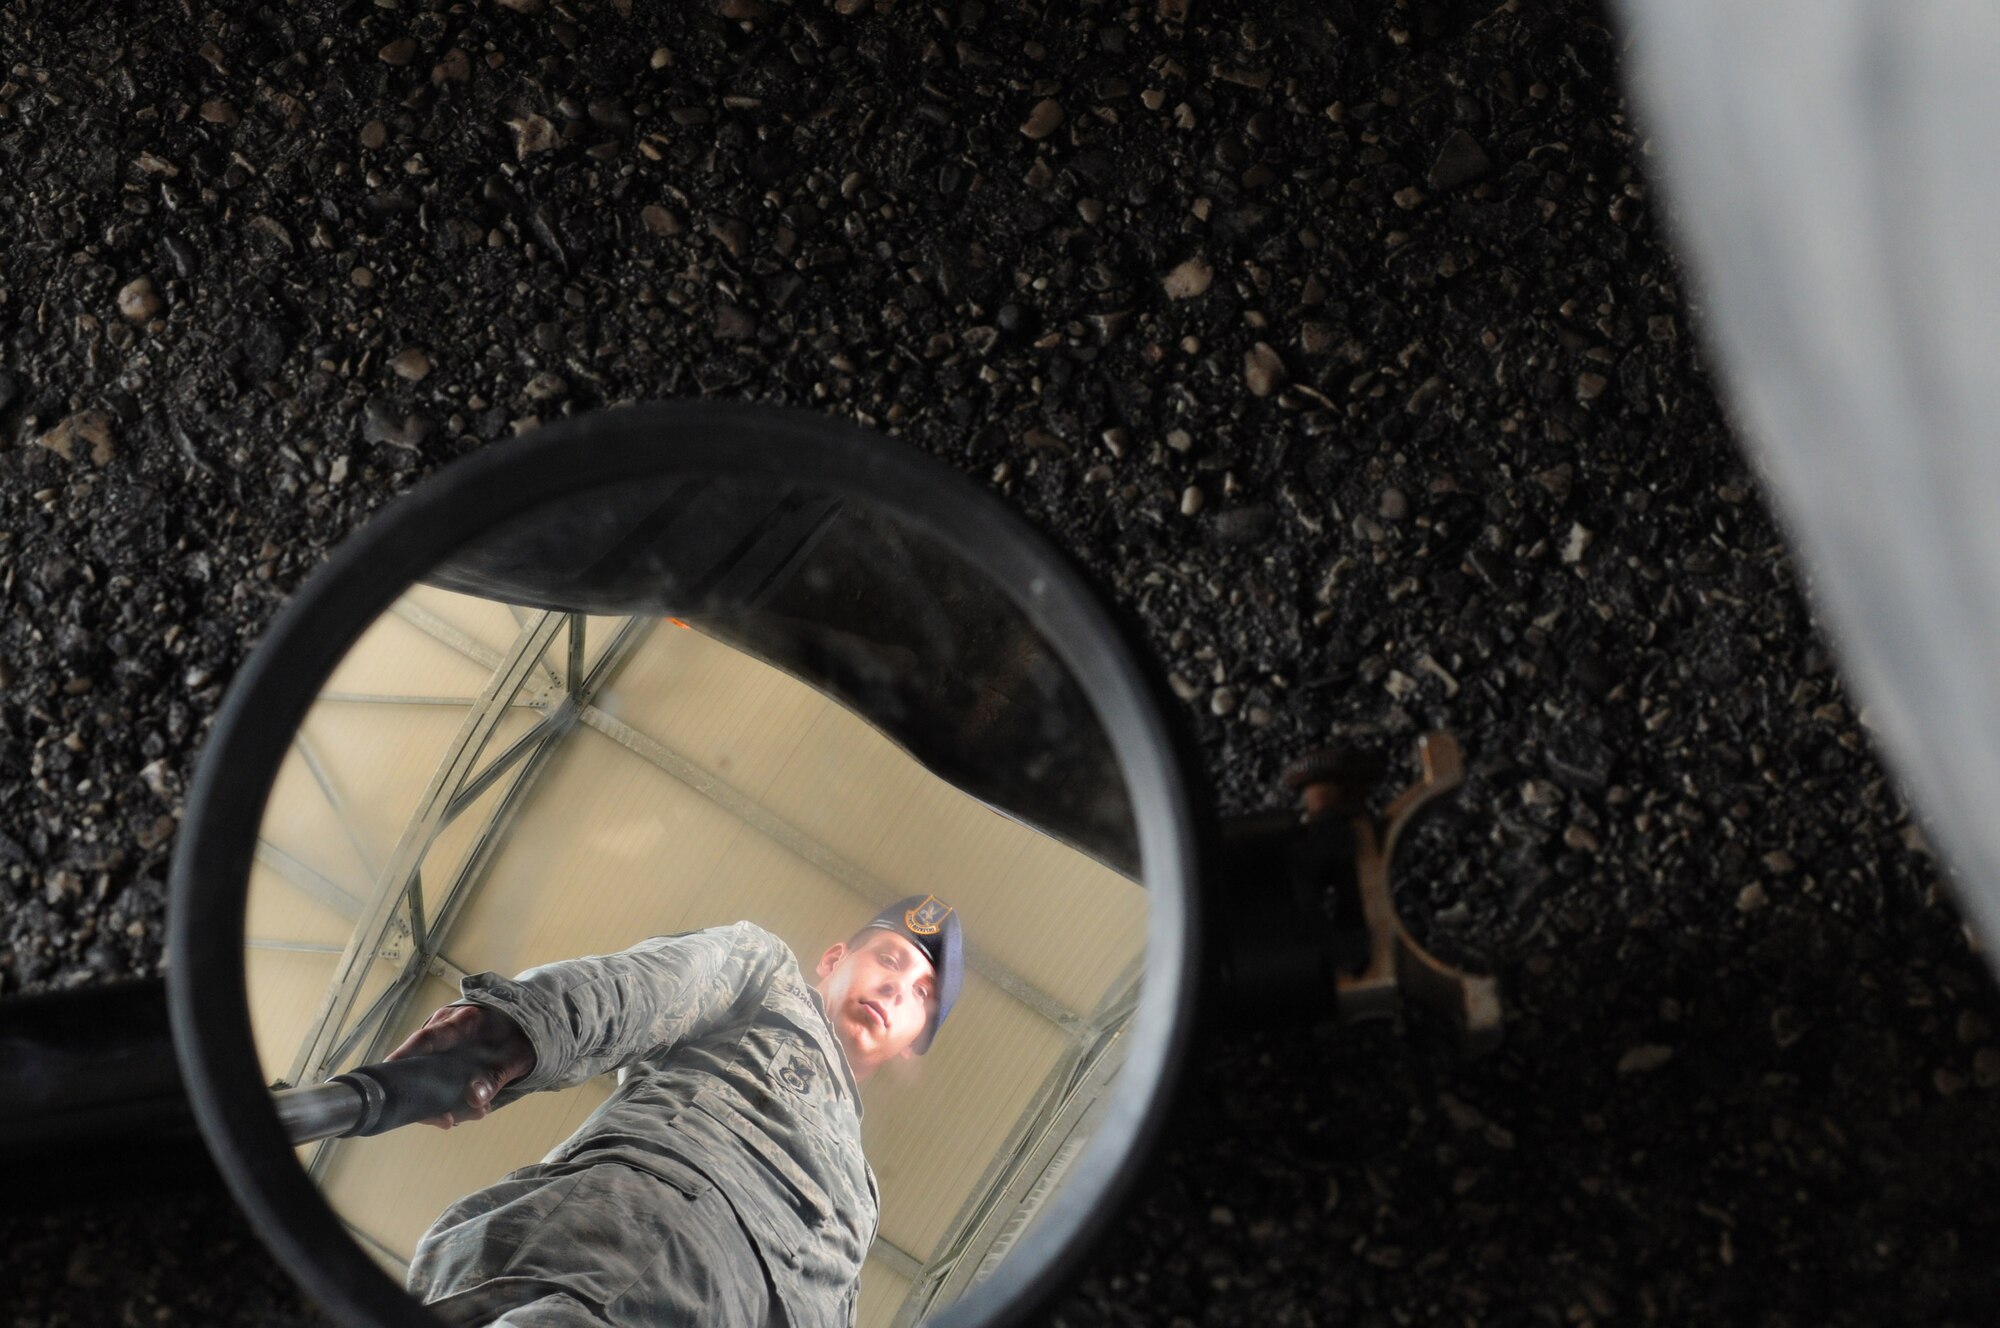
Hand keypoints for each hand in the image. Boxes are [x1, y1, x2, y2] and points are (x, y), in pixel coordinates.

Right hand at [382, 1003, 536, 1128]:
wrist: (529, 1024)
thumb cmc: (521, 1034)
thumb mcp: (516, 1056)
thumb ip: (496, 1076)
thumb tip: (475, 1100)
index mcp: (461, 1021)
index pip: (426, 1039)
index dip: (404, 1057)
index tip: (389, 1076)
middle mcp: (445, 1028)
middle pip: (421, 1063)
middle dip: (430, 1097)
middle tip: (448, 1121)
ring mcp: (443, 1041)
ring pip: (429, 1074)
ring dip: (446, 1100)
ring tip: (475, 1114)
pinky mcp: (446, 1054)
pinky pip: (439, 1077)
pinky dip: (452, 1096)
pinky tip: (472, 1109)